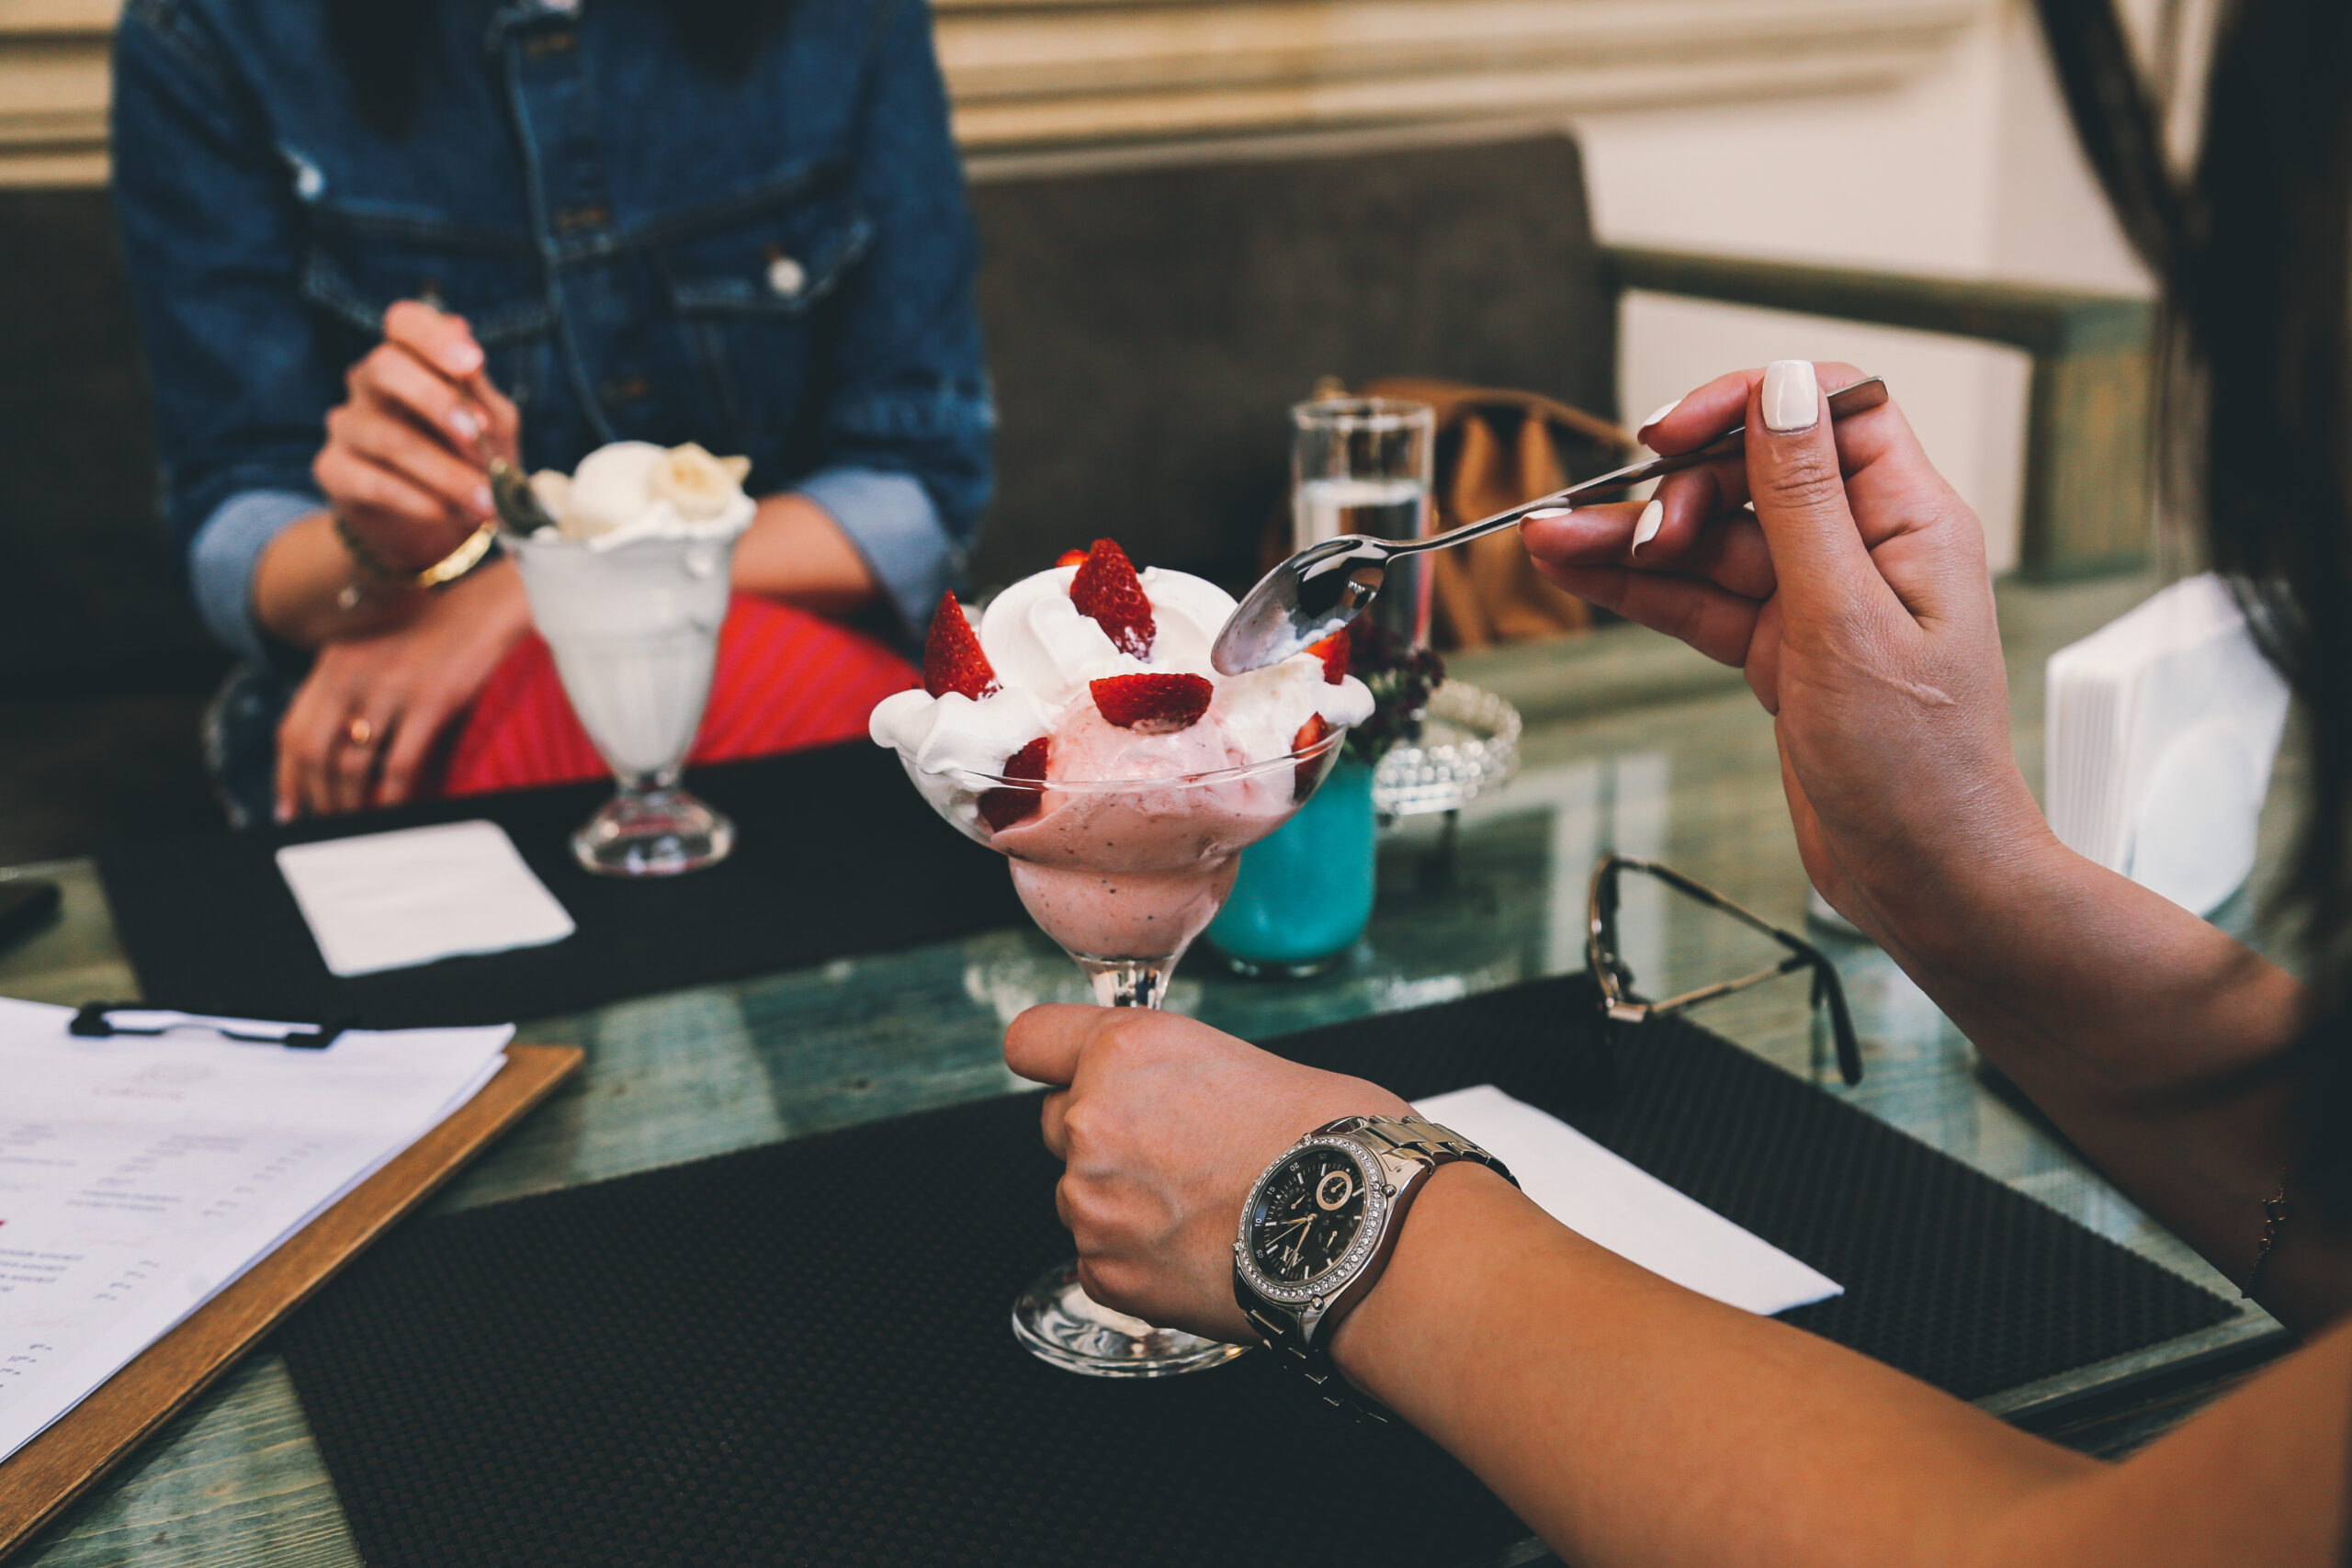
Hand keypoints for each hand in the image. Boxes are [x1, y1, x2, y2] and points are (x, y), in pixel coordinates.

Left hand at [274, 559, 531, 818]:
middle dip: (319, 797)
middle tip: (330, 823)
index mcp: (333, 661)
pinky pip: (399, 766)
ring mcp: (390, 686)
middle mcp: (352, 672)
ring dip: (353, 804)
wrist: (486, 608)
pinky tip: (395, 810)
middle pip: (314, 751)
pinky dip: (392, 798)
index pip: (292, 729)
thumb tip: (332, 752)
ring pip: (352, 765)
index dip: (287, 777)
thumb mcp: (375, 653)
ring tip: (361, 822)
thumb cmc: (435, 636)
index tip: (289, 810)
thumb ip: (348, 690)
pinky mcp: (430, 701)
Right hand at [314, 300, 519, 573]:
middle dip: (435, 400)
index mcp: (411, 358)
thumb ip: (481, 393)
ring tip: (486, 502)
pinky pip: (373, 482)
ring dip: (445, 472)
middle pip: (385, 368)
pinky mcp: (332, 470)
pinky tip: (449, 513)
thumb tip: (465, 345)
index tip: (472, 362)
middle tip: (476, 433)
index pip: (404, 321)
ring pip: (388, 437)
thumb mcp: (493, 427)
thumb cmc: (470, 460)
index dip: (433, 337)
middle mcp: (370, 382)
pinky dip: (420, 501)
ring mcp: (346, 424)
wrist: (439, 526)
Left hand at [1004, 1005, 1408, 1341]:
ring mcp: (1092, 1204)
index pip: (1031, 1040)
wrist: (1362, 1233)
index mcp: (1126, 1052)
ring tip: (1207, 1211)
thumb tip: (1166, 1096)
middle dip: (1106, 1137)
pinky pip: (1100, 1260)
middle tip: (1181, 1155)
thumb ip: (1173, 1074)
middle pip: (1060, 1123)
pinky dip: (1139, 1261)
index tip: (1069, 1072)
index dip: (1057, 1058)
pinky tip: (1201, 1252)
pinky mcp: (1105, 1274)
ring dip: (1124, 1203)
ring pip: (1080, 1197)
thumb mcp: (1241, 1063)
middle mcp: (1093, 1122)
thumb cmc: (1332, 1140)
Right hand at [1518, 361, 2047, 942]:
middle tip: (1618, 528)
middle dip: (1673, 488)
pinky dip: (1639, 587)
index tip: (1669, 435)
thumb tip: (1779, 389)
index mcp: (1908, 521)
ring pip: (1710, 541)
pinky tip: (1580, 571)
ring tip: (1549, 539)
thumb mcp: (1847, 622)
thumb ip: (1803, 503)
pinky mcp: (1780, 652)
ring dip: (1631, 537)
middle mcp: (1865, 550)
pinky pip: (1698, 600)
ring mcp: (1818, 602)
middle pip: (1751, 474)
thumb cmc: (1920, 771)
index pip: (1828, 409)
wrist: (1927, 881)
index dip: (1744, 404)